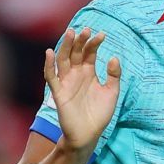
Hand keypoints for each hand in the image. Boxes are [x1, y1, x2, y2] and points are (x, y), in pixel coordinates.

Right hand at [43, 26, 120, 155]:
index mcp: (89, 72)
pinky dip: (49, 65)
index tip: (102, 35)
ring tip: (70, 33)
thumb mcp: (112, 92)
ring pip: (63, 60)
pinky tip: (50, 52)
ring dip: (65, 46)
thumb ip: (114, 75)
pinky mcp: (59, 93)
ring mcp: (66, 82)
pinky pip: (51, 77)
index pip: (89, 52)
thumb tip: (114, 57)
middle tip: (86, 29)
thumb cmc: (100, 113)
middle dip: (80, 40)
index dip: (94, 43)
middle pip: (76, 52)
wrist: (89, 134)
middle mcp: (76, 74)